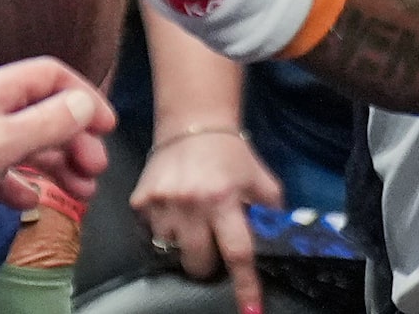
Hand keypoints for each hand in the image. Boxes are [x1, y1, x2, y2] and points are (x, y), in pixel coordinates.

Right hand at [133, 124, 281, 309]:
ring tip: (191, 223)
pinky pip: (150, 234)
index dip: (245, 286)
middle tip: (212, 243)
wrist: (192, 123)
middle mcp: (189, 203)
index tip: (250, 311)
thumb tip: (279, 248)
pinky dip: (162, 231)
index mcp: (223, 200)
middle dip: (208, 261)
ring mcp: (160, 202)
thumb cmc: (231, 155)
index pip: (237, 253)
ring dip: (183, 244)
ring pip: (171, 251)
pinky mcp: (140, 199)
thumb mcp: (262, 182)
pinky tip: (173, 213)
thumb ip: (272, 216)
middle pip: (198, 262)